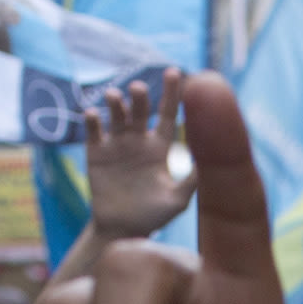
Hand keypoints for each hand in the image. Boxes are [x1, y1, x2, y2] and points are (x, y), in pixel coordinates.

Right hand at [83, 72, 195, 242]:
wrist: (123, 231)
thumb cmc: (154, 216)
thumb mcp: (178, 200)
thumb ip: (192, 181)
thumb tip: (210, 162)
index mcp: (161, 146)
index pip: (168, 114)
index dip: (172, 94)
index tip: (175, 72)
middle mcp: (139, 140)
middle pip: (141, 110)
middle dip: (139, 97)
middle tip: (138, 89)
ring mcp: (117, 144)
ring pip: (116, 115)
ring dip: (115, 103)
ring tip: (115, 97)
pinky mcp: (96, 153)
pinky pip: (93, 132)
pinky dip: (92, 121)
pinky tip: (93, 115)